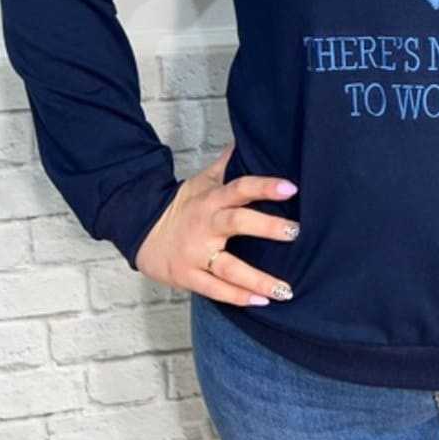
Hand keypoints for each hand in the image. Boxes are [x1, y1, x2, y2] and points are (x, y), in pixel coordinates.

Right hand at [134, 141, 300, 305]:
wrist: (142, 231)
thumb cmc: (183, 205)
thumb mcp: (203, 181)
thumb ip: (228, 164)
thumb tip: (248, 139)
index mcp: (211, 200)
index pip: (240, 188)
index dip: (265, 187)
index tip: (291, 188)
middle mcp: (205, 226)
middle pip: (236, 223)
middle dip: (267, 227)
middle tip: (296, 232)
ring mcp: (196, 254)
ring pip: (229, 267)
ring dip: (259, 279)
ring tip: (286, 289)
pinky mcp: (188, 277)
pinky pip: (215, 290)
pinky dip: (238, 297)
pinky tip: (262, 301)